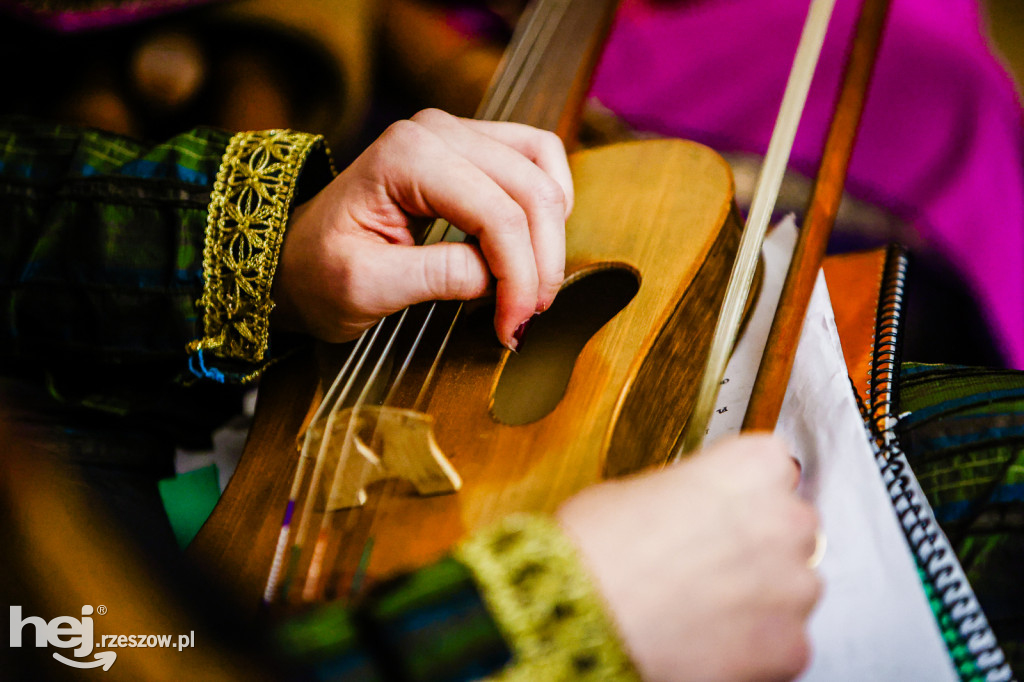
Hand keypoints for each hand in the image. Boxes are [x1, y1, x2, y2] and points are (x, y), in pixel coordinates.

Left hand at [273, 109, 572, 348]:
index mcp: (406, 155)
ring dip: (551, 233)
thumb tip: (499, 279)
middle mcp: (437, 131)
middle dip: (540, 262)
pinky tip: (533, 246)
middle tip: (527, 318)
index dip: (519, 276)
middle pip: (530, 191)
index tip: (513, 327)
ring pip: (543, 170)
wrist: (296, 260)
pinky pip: (536, 160)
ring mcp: (456, 133)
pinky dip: (548, 204)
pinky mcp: (471, 147)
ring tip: (533, 286)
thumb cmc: (319, 273)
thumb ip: (434, 276)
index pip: (496, 214)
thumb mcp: (365, 286)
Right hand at [557, 435, 820, 681]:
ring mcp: (793, 586)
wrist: (575, 613)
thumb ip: (688, 493)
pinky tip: (706, 638)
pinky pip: (784, 642)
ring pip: (792, 588)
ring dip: (759, 596)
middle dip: (756, 546)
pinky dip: (754, 646)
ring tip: (700, 605)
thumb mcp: (635, 489)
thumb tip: (689, 510)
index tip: (723, 510)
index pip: (773, 467)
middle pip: (789, 527)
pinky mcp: (790, 646)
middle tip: (704, 562)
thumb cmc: (594, 548)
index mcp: (751, 465)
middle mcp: (784, 519)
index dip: (740, 494)